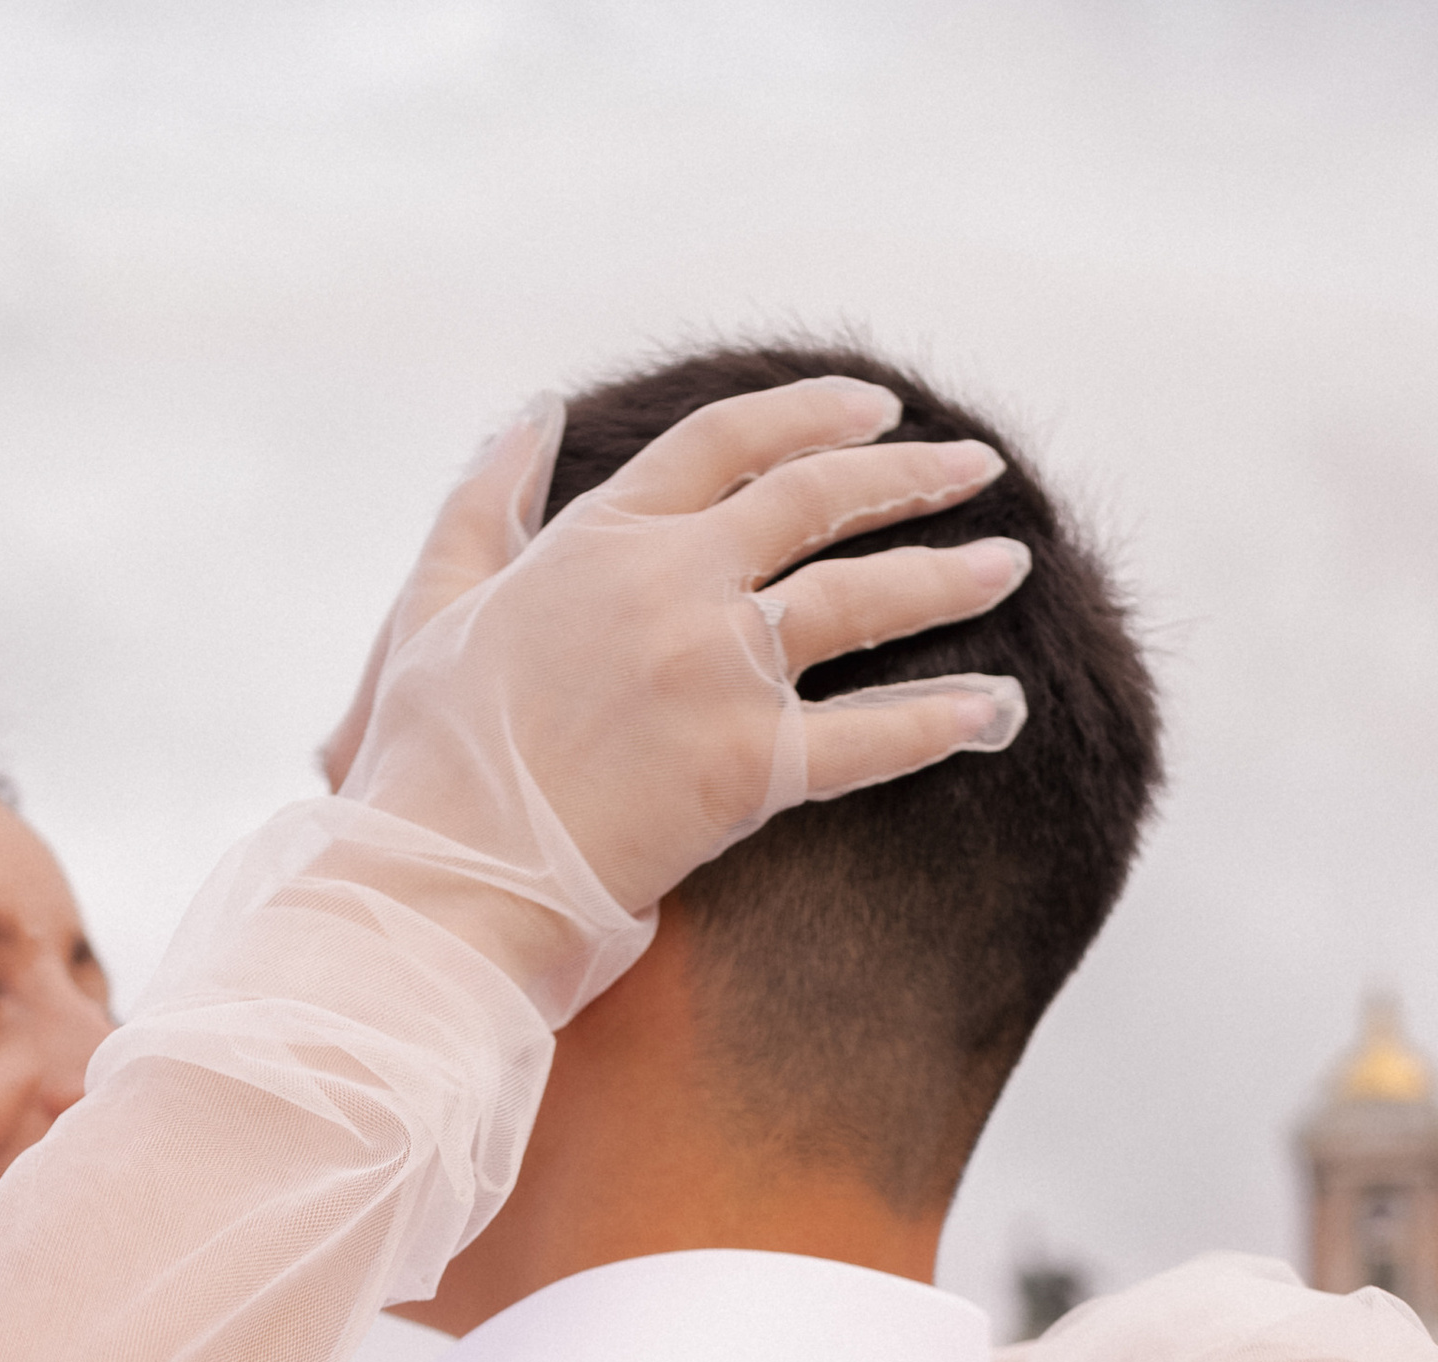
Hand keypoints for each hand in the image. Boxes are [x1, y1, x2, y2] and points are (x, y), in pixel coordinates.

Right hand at [319, 376, 1029, 1004]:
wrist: (442, 879)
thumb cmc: (426, 762)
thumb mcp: (435, 605)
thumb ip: (485, 503)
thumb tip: (531, 414)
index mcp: (599, 539)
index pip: (726, 443)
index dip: (811, 414)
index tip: (876, 406)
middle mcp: (669, 582)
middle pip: (816, 498)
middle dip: (908, 475)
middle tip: (980, 467)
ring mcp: (714, 669)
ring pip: (863, 596)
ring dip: (949, 576)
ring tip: (1012, 562)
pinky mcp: (749, 766)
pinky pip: (875, 735)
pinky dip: (948, 721)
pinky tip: (1007, 712)